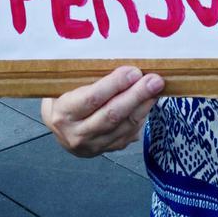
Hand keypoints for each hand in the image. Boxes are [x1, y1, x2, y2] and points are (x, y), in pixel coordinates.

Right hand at [41, 65, 164, 157]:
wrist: (61, 128)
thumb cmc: (64, 98)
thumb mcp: (66, 86)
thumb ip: (88, 78)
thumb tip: (123, 66)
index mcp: (63, 113)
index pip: (92, 98)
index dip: (115, 85)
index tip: (133, 71)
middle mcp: (77, 134)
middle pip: (112, 115)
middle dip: (136, 95)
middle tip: (154, 80)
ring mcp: (93, 145)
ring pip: (124, 126)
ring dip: (143, 105)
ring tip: (156, 88)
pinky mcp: (108, 150)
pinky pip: (129, 134)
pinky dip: (141, 116)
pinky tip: (149, 102)